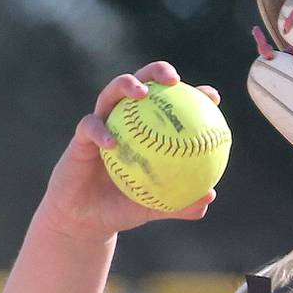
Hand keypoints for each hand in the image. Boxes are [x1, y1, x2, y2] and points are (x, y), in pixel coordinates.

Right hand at [37, 61, 218, 242]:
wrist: (87, 220)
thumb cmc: (122, 208)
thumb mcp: (154, 208)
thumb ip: (180, 203)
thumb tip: (209, 197)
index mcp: (146, 131)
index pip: (171, 104)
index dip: (193, 94)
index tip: (212, 96)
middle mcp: (124, 121)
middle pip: (141, 83)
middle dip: (157, 72)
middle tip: (173, 79)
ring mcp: (102, 125)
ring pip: (111, 94)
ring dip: (126, 86)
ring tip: (142, 93)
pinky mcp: (81, 138)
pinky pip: (90, 127)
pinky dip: (100, 132)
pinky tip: (111, 143)